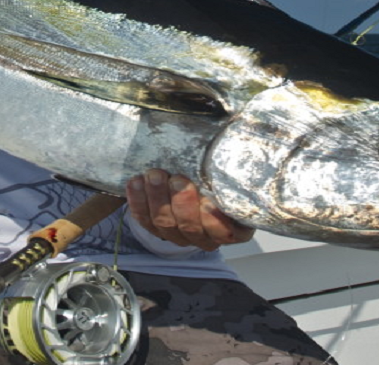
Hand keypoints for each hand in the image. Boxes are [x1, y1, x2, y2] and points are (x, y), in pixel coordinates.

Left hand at [126, 169, 253, 250]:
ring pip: (165, 223)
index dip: (214, 221)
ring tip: (154, 175)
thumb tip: (243, 141)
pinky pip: (144, 220)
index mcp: (233, 229)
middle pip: (190, 227)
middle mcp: (206, 237)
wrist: (194, 178)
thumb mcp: (232, 173)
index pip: (224, 232)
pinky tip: (135, 183)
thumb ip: (233, 167)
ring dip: (157, 198)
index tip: (208, 201)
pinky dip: (138, 201)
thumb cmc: (220, 176)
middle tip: (177, 180)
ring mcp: (179, 235)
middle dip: (181, 203)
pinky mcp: (156, 229)